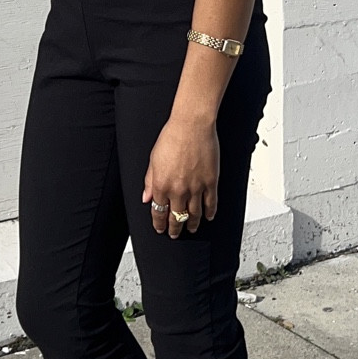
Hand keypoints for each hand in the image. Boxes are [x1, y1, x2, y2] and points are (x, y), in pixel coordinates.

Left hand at [142, 115, 219, 237]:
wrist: (192, 125)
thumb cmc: (172, 137)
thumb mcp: (153, 160)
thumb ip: (149, 181)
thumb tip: (146, 197)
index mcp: (162, 185)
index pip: (158, 212)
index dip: (159, 223)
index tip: (160, 228)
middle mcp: (178, 190)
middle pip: (176, 217)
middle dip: (174, 228)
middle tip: (174, 233)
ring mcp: (196, 188)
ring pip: (194, 214)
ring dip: (191, 224)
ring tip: (191, 228)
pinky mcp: (211, 182)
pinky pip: (211, 203)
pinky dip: (209, 213)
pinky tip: (208, 217)